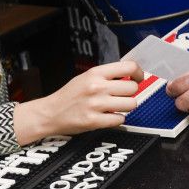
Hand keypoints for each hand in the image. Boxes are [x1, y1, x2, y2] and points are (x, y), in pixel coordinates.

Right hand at [14, 60, 142, 142]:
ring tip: (115, 107)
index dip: (138, 73)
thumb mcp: (86, 77)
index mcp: (95, 73)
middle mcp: (97, 87)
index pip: (128, 67)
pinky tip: (108, 116)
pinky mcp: (94, 121)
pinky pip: (120, 120)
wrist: (50, 113)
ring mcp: (96, 105)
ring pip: (131, 104)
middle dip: (131, 93)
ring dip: (126, 107)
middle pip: (133, 88)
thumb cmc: (69, 95)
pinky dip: (117, 119)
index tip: (138, 78)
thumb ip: (107, 75)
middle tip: (122, 96)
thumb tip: (130, 74)